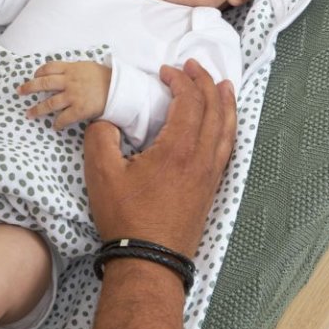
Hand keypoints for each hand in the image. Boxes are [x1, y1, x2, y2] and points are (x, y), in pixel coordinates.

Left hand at [18, 61, 111, 129]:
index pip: (49, 68)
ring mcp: (73, 96)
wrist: (119, 89)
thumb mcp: (87, 67)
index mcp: (71, 69)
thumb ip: (73, 69)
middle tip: (19, 92)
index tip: (34, 76)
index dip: (38, 72)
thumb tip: (62, 72)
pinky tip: (54, 126)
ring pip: (49, 103)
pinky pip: (64, 118)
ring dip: (37, 110)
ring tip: (29, 114)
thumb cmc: (105, 77)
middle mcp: (69, 82)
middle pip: (43, 84)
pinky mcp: (79, 110)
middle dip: (29, 88)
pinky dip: (57, 123)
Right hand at [82, 58, 236, 255]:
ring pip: (227, 128)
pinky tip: (223, 126)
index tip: (165, 71)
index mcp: (178, 148)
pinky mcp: (211, 188)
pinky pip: (227, 148)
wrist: (150, 262)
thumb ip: (101, 138)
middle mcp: (201, 157)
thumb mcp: (101, 174)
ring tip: (224, 85)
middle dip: (205, 82)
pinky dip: (228, 127)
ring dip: (225, 102)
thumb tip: (107, 122)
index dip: (180, 79)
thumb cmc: (126, 218)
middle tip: (194, 66)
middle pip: (214, 108)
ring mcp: (210, 174)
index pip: (189, 100)